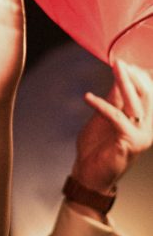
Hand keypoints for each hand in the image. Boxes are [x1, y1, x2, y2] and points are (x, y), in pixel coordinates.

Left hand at [72, 60, 152, 194]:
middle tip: (121, 61)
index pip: (147, 93)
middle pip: (146, 94)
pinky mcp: (130, 141)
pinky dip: (102, 105)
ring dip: (124, 83)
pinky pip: (116, 117)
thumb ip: (113, 101)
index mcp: (144, 121)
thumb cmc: (96, 149)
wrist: (89, 176)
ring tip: (115, 67)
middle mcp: (147, 127)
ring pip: (135, 102)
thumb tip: (117, 79)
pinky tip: (88, 97)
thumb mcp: (104, 119)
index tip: (126, 60)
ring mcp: (142, 135)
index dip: (139, 76)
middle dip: (134, 75)